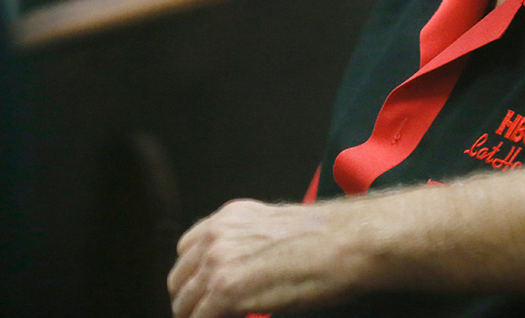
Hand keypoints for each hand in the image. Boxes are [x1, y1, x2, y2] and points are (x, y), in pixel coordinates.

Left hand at [167, 199, 363, 317]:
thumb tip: (238, 271)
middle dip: (193, 301)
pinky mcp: (226, 290)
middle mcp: (217, 234)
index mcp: (228, 217)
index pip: (187, 252)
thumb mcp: (272, 229)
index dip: (196, 278)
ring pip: (183, 303)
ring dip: (198, 316)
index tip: (205, 295)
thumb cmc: (324, 239)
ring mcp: (217, 262)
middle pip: (179, 279)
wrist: (345, 242)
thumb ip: (245, 245)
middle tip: (212, 315)